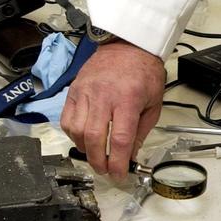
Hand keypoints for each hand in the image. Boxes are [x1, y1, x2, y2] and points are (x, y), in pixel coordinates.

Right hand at [61, 42, 165, 177]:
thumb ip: (141, 132)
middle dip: (98, 162)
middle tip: (105, 171)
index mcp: (128, 99)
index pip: (120, 139)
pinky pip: (66, 119)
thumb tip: (131, 156)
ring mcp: (85, 92)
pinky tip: (83, 138)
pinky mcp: (74, 90)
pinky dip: (72, 134)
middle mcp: (103, 96)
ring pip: (77, 130)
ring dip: (85, 149)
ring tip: (95, 155)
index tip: (120, 174)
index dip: (118, 163)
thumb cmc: (144, 72)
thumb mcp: (153, 103)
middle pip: (94, 138)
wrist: (128, 45)